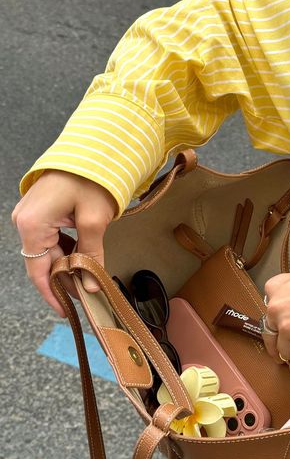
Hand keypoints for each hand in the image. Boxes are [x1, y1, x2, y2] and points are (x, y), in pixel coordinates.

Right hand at [12, 170, 116, 316]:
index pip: (38, 271)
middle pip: (42, 263)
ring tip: (87, 280)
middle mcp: (25, 221)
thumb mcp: (94, 220)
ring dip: (66, 266)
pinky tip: (82, 258)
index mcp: (32, 225)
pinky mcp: (42, 210)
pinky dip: (66, 250)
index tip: (67, 310)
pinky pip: (51, 238)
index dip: (52, 293)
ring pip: (47, 251)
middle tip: (86, 295)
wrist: (93, 148)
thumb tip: (89, 285)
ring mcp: (31, 215)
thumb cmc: (91, 178)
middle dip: (63, 280)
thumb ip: (90, 255)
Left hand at [262, 264, 289, 377]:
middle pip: (271, 332)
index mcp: (277, 287)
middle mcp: (277, 307)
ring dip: (289, 357)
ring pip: (283, 350)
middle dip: (276, 343)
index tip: (278, 327)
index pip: (268, 308)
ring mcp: (289, 327)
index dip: (276, 320)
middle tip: (278, 351)